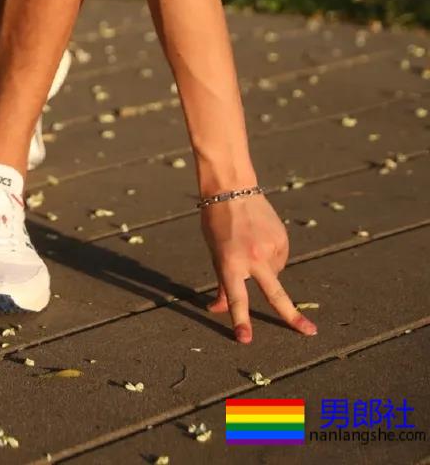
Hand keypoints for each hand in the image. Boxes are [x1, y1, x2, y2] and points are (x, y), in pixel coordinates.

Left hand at [199, 191, 317, 343]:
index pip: (236, 297)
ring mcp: (270, 247)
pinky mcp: (282, 239)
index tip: (245, 340)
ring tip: (250, 243)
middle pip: (275, 293)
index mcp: (230, 262)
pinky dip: (271, 256)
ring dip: (265, 268)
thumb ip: (222, 283)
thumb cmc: (217, 223)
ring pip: (274, 273)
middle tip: (310, 332)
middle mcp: (252, 257)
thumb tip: (218, 310)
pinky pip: (280, 259)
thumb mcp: (215, 253)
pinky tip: (261, 239)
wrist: (231, 187)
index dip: (240, 320)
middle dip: (292, 316)